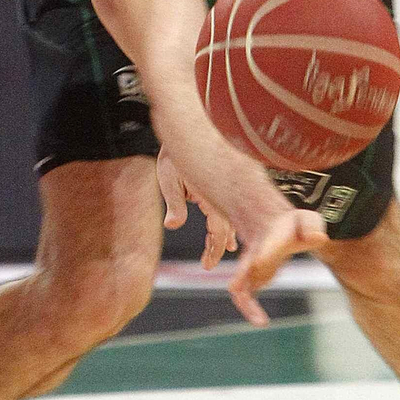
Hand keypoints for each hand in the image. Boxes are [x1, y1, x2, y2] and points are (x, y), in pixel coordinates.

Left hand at [156, 149, 236, 269]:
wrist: (183, 134)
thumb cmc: (173, 158)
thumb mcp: (169, 180)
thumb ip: (174, 204)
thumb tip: (171, 225)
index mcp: (212, 197)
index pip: (218, 231)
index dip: (214, 250)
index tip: (206, 265)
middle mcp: (223, 196)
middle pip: (227, 229)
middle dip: (219, 247)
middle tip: (208, 264)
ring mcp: (224, 193)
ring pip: (230, 221)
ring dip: (225, 237)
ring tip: (225, 252)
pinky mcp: (222, 189)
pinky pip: (228, 212)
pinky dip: (227, 226)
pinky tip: (230, 237)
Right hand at [225, 201, 327, 327]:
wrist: (271, 224)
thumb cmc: (294, 225)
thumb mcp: (306, 220)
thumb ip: (311, 226)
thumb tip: (319, 238)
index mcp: (270, 240)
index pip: (267, 247)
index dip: (264, 254)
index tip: (259, 263)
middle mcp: (255, 255)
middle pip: (245, 268)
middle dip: (241, 280)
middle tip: (238, 291)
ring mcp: (251, 267)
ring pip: (241, 287)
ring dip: (247, 304)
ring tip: (260, 322)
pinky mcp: (252, 278)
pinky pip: (245, 296)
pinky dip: (249, 308)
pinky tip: (261, 321)